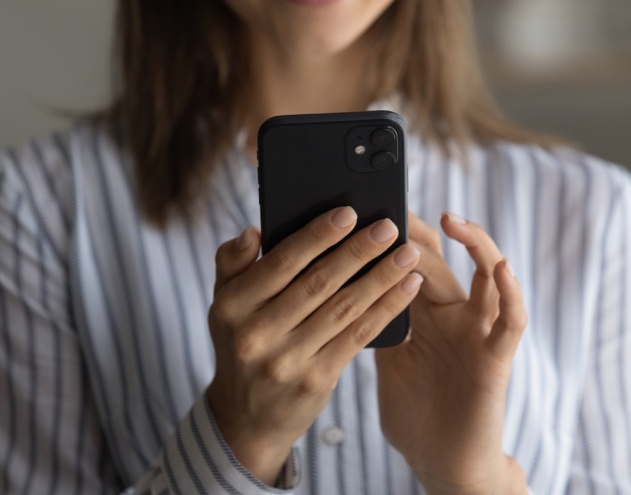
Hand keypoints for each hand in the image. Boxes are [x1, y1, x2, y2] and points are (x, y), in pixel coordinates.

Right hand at [206, 207, 422, 485]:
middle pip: (318, 283)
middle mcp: (257, 334)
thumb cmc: (241, 344)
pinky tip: (406, 289)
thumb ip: (232, 263)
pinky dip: (385, 309)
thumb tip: (253, 231)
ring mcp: (287, 361)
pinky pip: (357, 337)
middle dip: (358, 252)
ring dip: (381, 278)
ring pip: (343, 309)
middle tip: (388, 227)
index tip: (348, 213)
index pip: (281, 262)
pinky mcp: (316, 381)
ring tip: (407, 255)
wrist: (246, 418)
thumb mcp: (223, 305)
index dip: (317, 236)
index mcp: (232, 306)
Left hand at [376, 212, 527, 494]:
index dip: (395, 235)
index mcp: (423, 314)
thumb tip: (334, 286)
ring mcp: (478, 333)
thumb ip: (373, 322)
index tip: (369, 208)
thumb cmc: (414, 414)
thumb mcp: (386, 359)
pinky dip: (510, 292)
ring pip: (487, 276)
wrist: (441, 463)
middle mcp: (453, 315)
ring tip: (452, 220)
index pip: (412, 262)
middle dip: (420, 233)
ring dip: (474, 244)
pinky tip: (500, 268)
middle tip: (395, 206)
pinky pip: (510, 320)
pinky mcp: (497, 358)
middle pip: (440, 261)